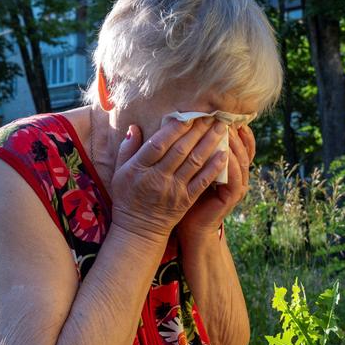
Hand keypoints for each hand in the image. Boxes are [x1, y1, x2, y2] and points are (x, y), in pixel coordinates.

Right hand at [110, 117, 228, 242]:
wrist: (138, 229)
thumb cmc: (127, 197)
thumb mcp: (119, 172)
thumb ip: (127, 149)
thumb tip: (135, 127)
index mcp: (139, 168)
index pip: (158, 144)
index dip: (174, 129)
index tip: (187, 114)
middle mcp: (157, 178)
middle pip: (180, 150)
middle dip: (197, 130)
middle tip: (211, 115)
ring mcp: (173, 189)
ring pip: (194, 162)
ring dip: (209, 143)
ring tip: (221, 128)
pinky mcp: (186, 200)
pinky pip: (202, 181)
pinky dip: (214, 168)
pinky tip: (224, 154)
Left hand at [177, 124, 255, 238]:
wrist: (190, 225)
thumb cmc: (188, 193)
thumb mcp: (193, 167)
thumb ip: (195, 148)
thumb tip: (186, 122)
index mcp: (230, 166)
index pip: (240, 143)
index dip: (237, 128)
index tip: (226, 113)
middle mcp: (238, 174)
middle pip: (244, 148)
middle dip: (236, 132)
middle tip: (225, 117)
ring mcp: (237, 186)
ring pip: (241, 160)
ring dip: (234, 144)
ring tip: (225, 129)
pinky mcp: (232, 196)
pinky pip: (235, 177)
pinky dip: (230, 163)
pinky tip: (223, 152)